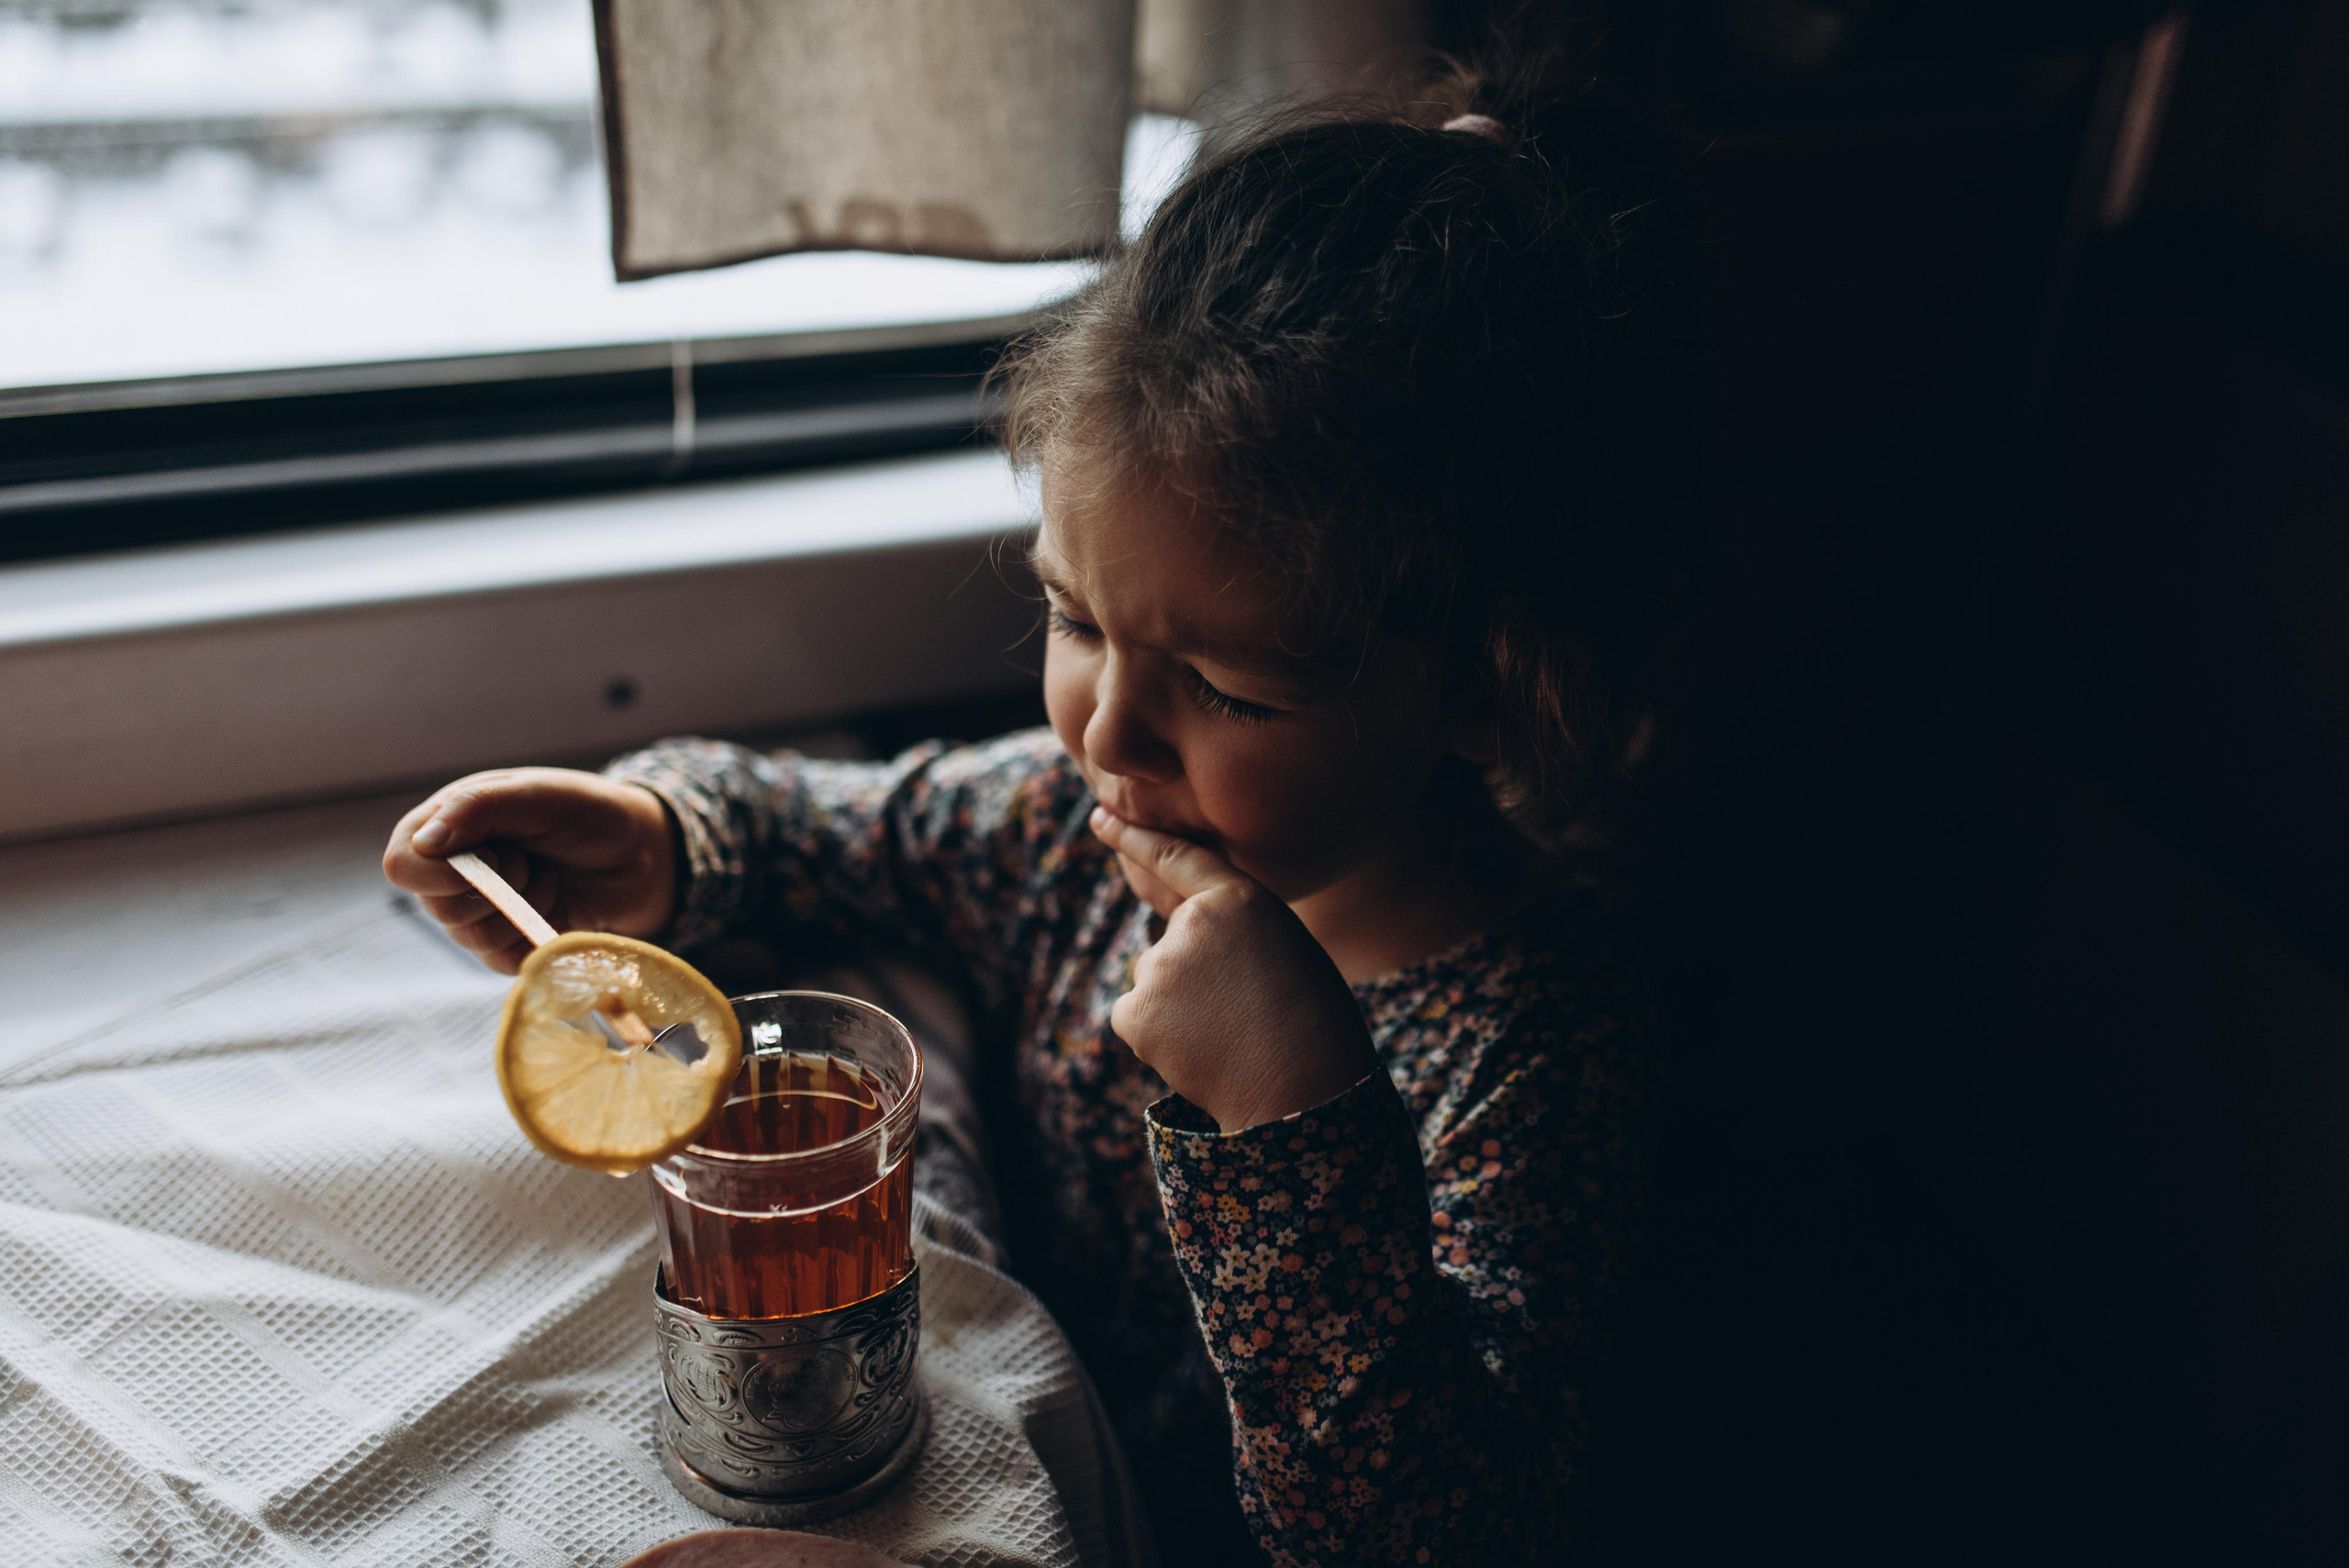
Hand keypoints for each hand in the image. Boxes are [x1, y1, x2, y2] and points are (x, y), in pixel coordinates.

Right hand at [382, 767, 678, 973]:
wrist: (642, 852)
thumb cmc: (589, 811)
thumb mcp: (539, 795)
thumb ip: (479, 809)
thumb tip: (423, 842)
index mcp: (445, 824)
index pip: (403, 866)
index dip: (443, 873)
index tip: (497, 855)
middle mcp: (451, 870)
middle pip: (439, 910)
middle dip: (501, 888)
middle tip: (534, 862)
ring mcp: (477, 911)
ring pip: (474, 939)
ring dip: (526, 908)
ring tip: (550, 877)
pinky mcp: (508, 944)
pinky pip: (505, 960)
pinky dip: (538, 935)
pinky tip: (557, 905)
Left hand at [1091, 806, 1376, 1131]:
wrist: (1304, 1088)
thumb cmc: (1309, 1023)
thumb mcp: (1284, 950)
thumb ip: (1228, 932)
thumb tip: (1161, 953)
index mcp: (1239, 899)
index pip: (1176, 857)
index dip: (1134, 837)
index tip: (1100, 817)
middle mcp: (1191, 923)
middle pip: (1167, 942)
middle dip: (1189, 975)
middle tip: (1239, 1010)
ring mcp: (1159, 966)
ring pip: (1152, 982)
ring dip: (1176, 1007)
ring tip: (1227, 1033)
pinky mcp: (1135, 1012)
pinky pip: (1136, 1016)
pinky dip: (1158, 1036)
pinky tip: (1197, 1050)